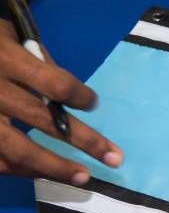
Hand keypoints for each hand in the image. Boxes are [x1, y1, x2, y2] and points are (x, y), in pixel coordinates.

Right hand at [0, 19, 122, 185]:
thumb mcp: (7, 35)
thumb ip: (37, 61)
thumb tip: (71, 94)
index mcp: (6, 58)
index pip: (54, 83)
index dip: (80, 96)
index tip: (92, 104)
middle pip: (44, 120)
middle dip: (85, 140)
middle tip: (115, 158)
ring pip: (18, 150)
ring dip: (54, 167)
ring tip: (83, 177)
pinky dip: (21, 170)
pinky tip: (43, 173)